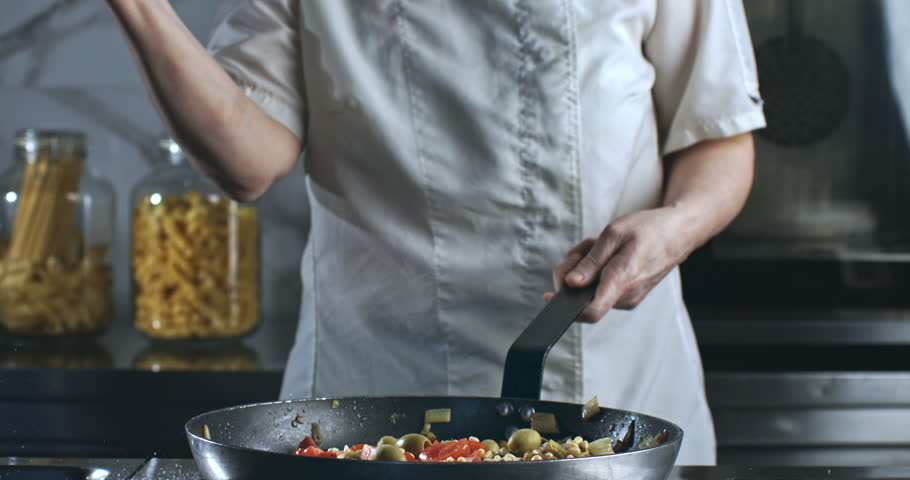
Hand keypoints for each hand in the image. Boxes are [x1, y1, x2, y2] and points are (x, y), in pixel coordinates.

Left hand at [543, 206, 694, 322]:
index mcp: (622, 281)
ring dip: (585, 267)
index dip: (564, 307)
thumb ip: (591, 262)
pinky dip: (596, 270)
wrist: (678, 232)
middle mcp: (625, 297)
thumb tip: (571, 283)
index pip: (590, 311)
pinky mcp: (627, 295)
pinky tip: (606, 255)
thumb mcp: (614, 235)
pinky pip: (600, 287)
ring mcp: (628, 298)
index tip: (548, 296)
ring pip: (589, 289)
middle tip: (583, 249)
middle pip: (582, 295)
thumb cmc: (648, 229)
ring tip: (600, 247)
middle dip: (573, 271)